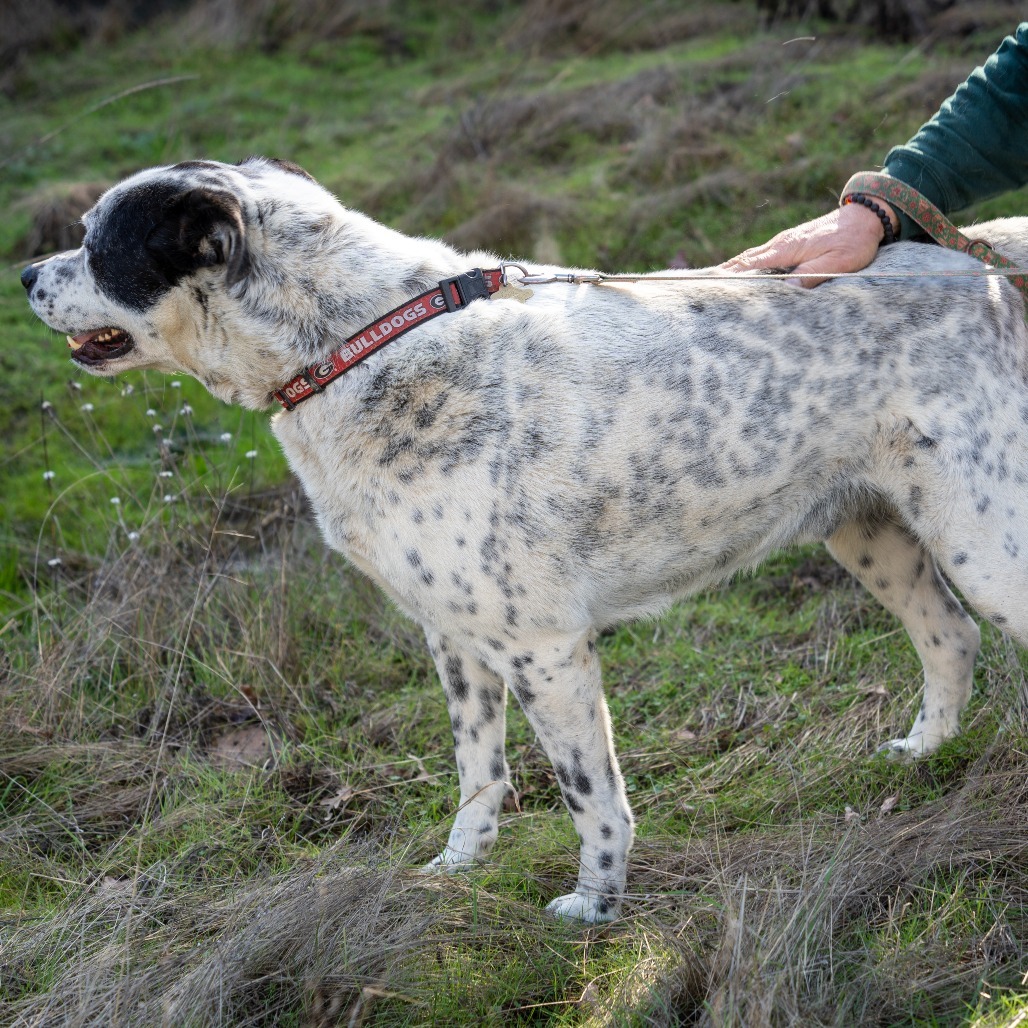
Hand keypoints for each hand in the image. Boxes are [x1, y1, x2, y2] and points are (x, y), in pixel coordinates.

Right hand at [720, 200, 897, 286]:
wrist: (866, 215)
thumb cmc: (855, 241)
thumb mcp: (839, 262)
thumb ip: (813, 273)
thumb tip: (787, 287)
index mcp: (787, 249)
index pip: (750, 264)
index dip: (730, 276)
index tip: (710, 286)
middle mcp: (780, 244)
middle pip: (744, 260)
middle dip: (722, 273)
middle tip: (700, 287)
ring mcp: (784, 242)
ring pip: (750, 257)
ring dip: (731, 269)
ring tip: (712, 283)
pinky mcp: (790, 244)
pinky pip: (761, 256)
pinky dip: (745, 265)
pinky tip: (739, 273)